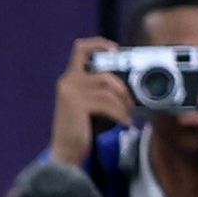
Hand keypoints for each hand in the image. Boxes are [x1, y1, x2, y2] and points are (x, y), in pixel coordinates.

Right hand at [51, 36, 135, 162]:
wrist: (66, 152)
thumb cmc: (82, 129)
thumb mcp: (92, 105)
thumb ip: (102, 91)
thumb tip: (129, 85)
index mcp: (70, 78)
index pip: (80, 48)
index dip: (100, 44)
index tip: (116, 50)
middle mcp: (67, 81)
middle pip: (102, 70)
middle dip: (122, 86)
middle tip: (131, 102)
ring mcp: (70, 92)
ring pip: (108, 87)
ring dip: (123, 103)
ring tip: (128, 115)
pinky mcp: (77, 104)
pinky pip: (107, 103)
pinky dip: (120, 113)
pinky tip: (125, 123)